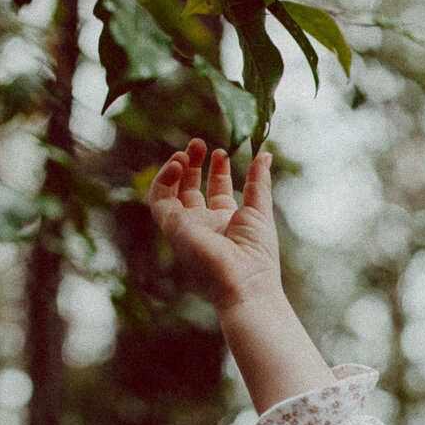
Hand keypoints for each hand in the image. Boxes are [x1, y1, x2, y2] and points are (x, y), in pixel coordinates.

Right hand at [148, 139, 282, 314]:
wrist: (245, 280)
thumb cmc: (258, 253)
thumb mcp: (260, 209)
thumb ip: (259, 181)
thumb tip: (265, 154)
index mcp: (227, 222)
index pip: (216, 190)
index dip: (217, 169)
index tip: (221, 153)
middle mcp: (204, 224)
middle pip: (191, 188)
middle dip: (193, 163)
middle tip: (199, 143)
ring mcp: (186, 226)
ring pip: (171, 191)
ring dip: (176, 168)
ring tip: (186, 152)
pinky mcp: (172, 226)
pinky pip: (159, 198)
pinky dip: (164, 179)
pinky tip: (178, 164)